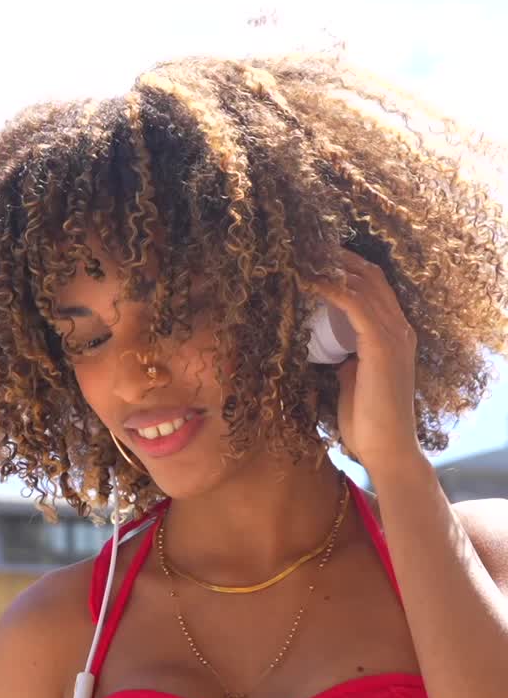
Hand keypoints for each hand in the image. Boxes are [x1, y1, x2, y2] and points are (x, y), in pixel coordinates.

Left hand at [306, 249, 422, 476]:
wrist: (386, 450)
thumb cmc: (366, 422)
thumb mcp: (350, 379)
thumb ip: (342, 357)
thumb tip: (322, 344)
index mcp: (395, 334)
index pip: (372, 285)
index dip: (344, 267)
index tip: (311, 257)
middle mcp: (400, 327)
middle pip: (368, 274)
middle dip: (335, 257)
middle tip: (301, 247)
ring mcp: (395, 334)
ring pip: (361, 281)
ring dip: (328, 266)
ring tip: (298, 256)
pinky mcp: (382, 344)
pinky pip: (354, 302)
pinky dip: (328, 287)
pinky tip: (305, 280)